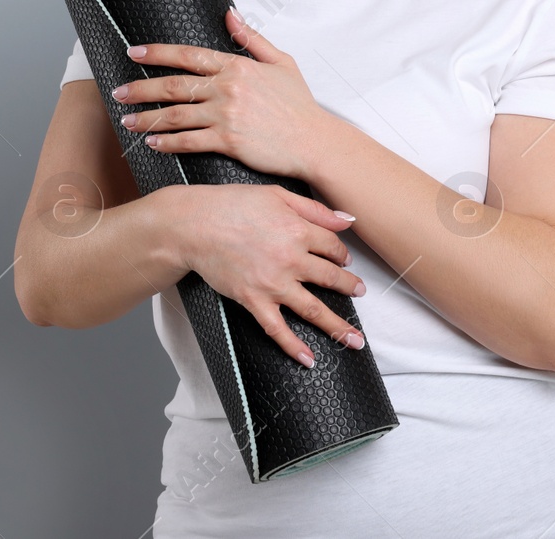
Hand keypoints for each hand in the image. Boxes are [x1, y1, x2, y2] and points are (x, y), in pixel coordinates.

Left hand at [111, 7, 331, 180]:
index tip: (134, 52)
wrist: (314, 141)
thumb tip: (230, 13)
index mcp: (237, 66)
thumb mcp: (281, 62)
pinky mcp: (228, 141)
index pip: (188, 55)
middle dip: (141, 88)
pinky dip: (166, 142)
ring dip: (146, 118)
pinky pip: (188, 141)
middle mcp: (227, 88)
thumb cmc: (299, 105)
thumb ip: (252, 38)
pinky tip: (152, 142)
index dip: (157, 53)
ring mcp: (226, 115)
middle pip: (173, 85)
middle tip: (119, 91)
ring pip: (175, 115)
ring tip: (127, 121)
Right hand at [164, 182, 367, 366]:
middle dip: (349, 287)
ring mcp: (272, 283)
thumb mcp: (277, 195)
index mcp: (298, 230)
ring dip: (337, 326)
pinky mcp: (253, 300)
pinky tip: (309, 359)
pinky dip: (294, 346)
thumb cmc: (232, 204)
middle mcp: (290, 259)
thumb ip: (314, 209)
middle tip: (360, 293)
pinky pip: (277, 329)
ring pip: (313, 309)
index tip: (343, 259)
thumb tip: (347, 220)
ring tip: (354, 339)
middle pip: (330, 278)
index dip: (341, 253)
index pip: (332, 246)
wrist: (194, 225)